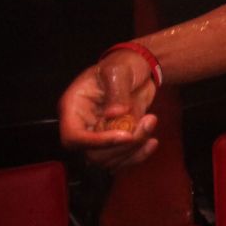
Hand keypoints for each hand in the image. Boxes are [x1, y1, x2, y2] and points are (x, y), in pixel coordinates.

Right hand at [57, 51, 158, 170]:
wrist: (138, 69)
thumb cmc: (123, 65)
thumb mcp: (118, 71)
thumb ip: (116, 91)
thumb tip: (115, 114)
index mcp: (74, 108)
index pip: (73, 137)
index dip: (96, 142)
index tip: (125, 135)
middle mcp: (82, 125)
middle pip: (92, 154)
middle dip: (123, 146)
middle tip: (147, 123)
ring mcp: (98, 135)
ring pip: (108, 160)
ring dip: (133, 150)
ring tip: (151, 123)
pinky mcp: (115, 140)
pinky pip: (121, 159)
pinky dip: (138, 156)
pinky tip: (152, 142)